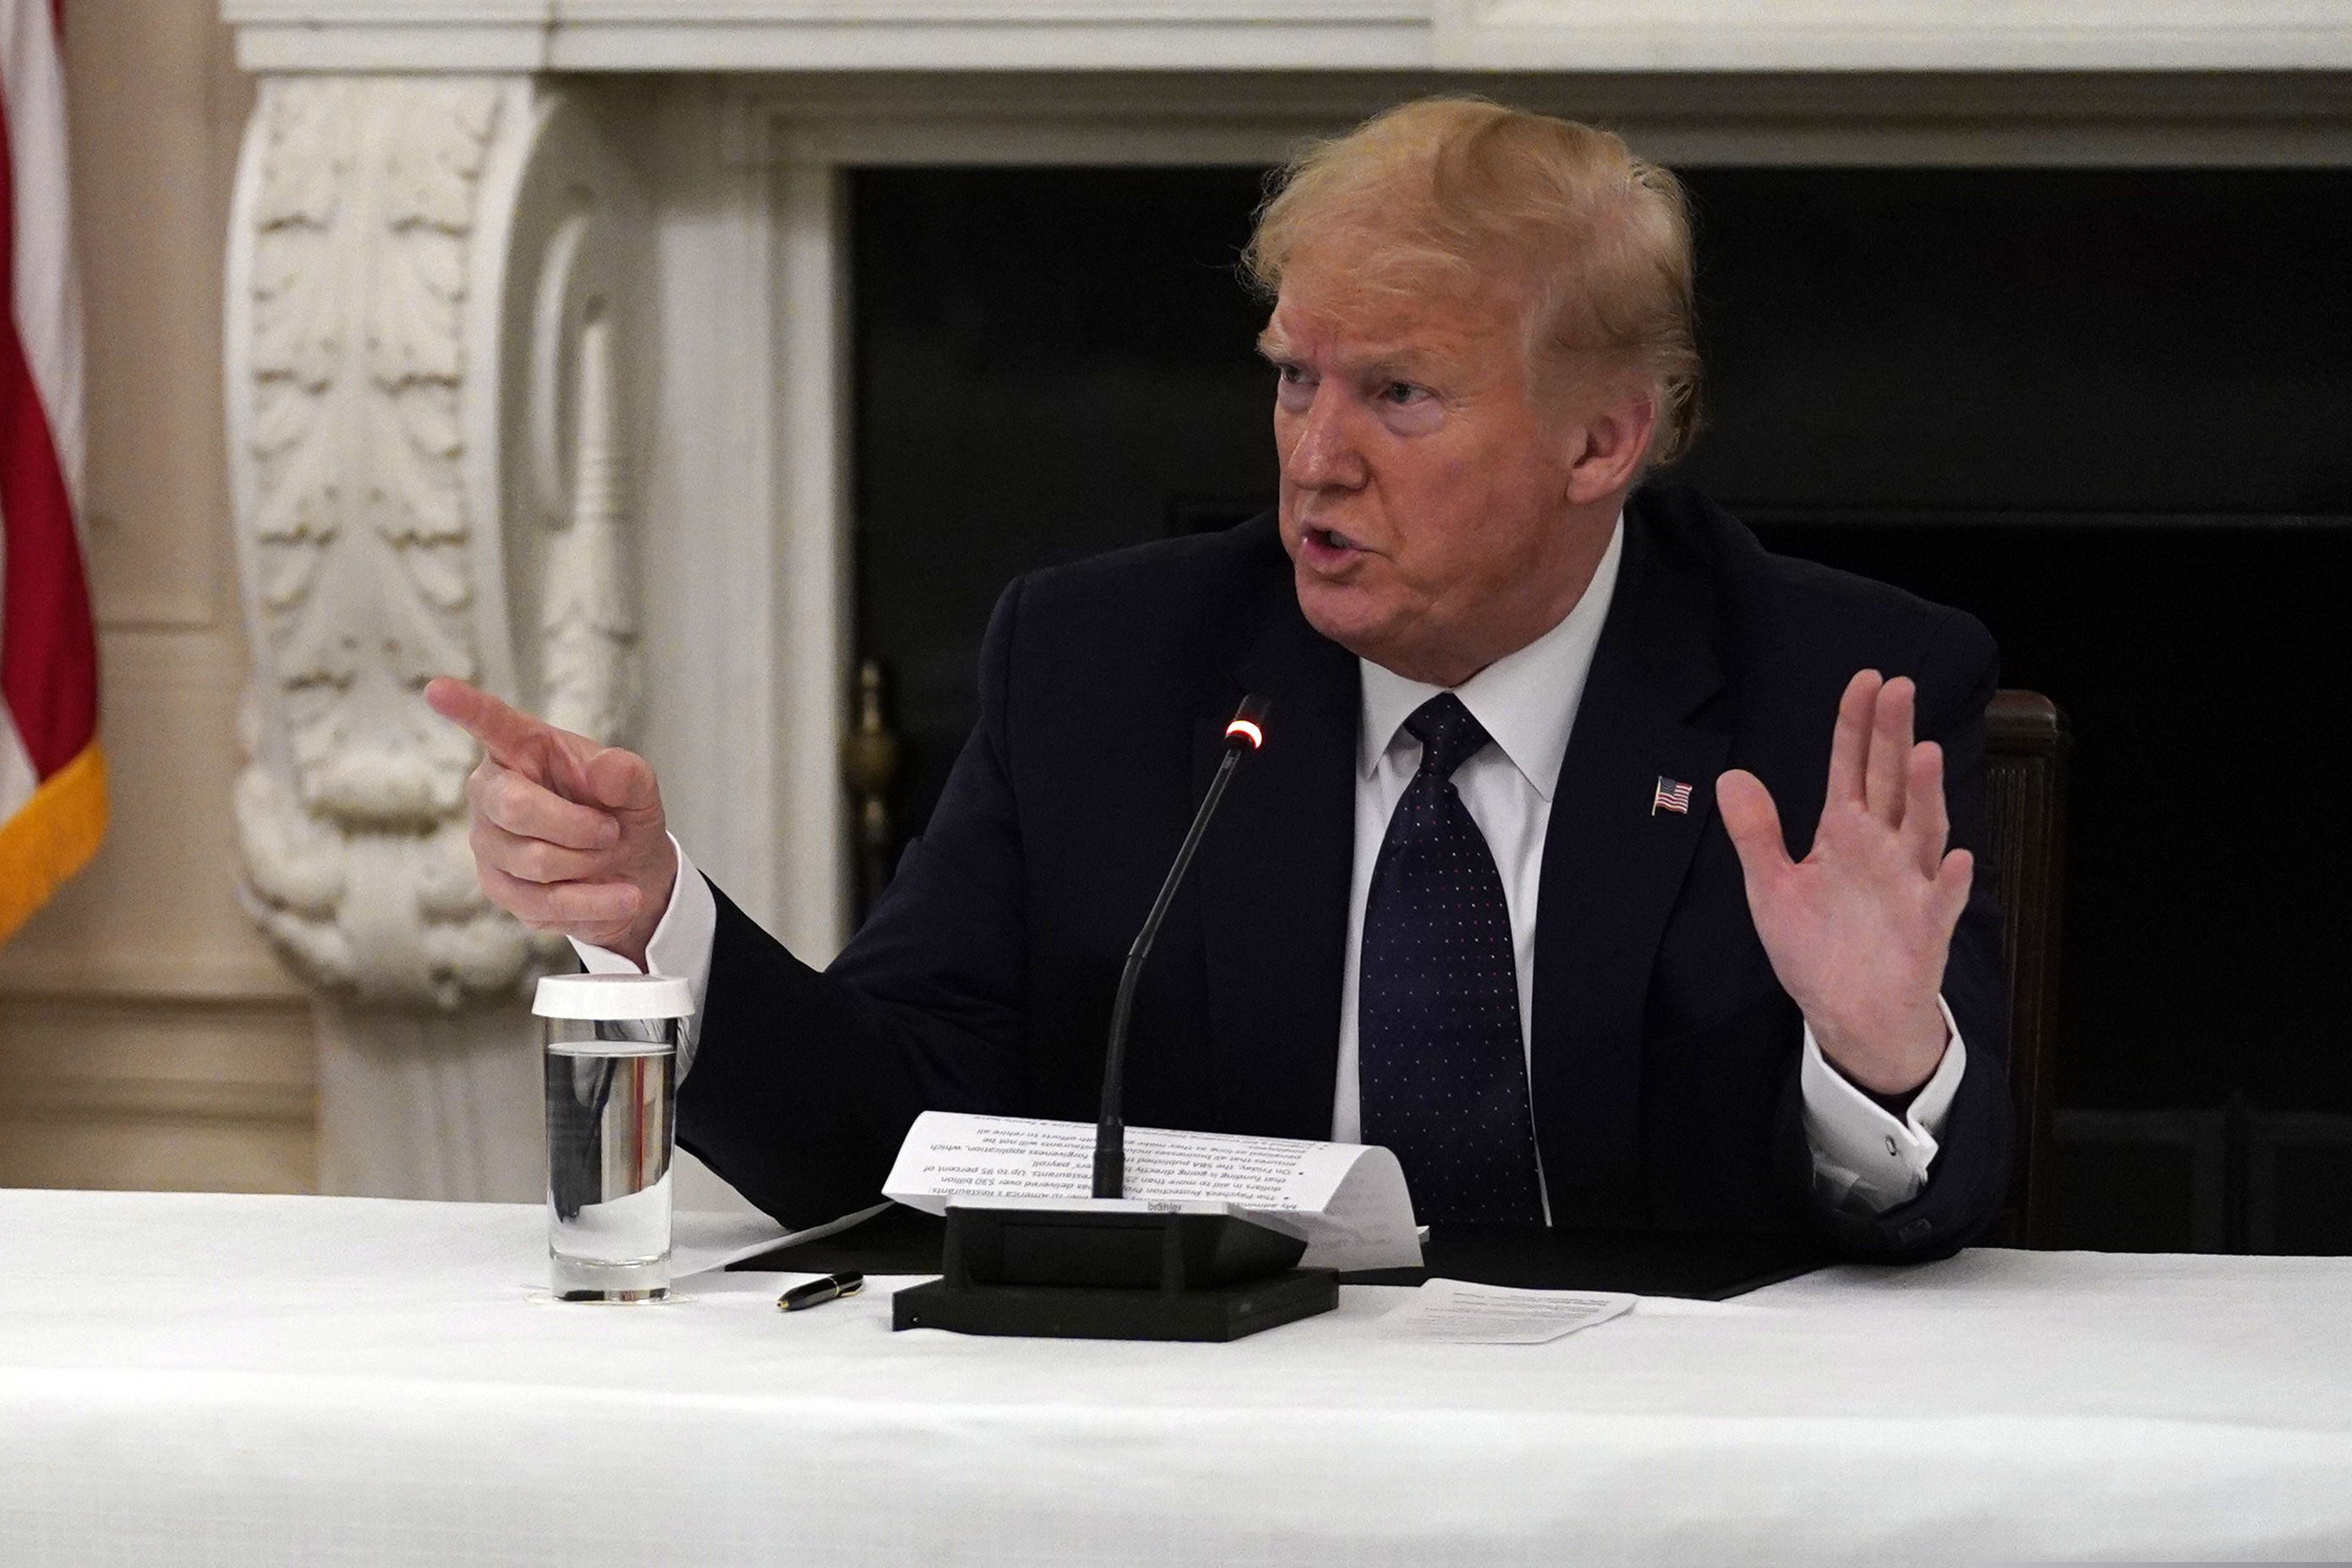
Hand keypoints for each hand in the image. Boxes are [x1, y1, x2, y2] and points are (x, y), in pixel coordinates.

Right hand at [423, 677, 677, 966]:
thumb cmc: (622, 815)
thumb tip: (606, 768)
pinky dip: (592, 902)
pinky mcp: (497, 886)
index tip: (437, 688)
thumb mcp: (639, 790)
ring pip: (532, 860)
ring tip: (610, 855)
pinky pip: (540, 901)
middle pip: (514, 807)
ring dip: (588, 863)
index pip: (492, 724)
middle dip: (575, 826)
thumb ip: (628, 775)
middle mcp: (494, 790)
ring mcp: (489, 840)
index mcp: (524, 749)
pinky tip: (621, 896)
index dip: (465, 707)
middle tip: (611, 831)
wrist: (631, 873)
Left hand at [1716, 670, 1971, 1096]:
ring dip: (1925, 795)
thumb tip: (1731, 777)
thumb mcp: (1772, 888)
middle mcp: (1882, 849)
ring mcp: (1908, 885)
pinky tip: (1953, 858)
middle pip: (1890, 783)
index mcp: (1844, 833)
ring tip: (1925, 753)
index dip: (1856, 726)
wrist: (1848, 1014)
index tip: (1866, 680)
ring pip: (1921, 831)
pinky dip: (1948, 881)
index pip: (1851, 768)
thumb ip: (1756, 834)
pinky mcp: (1924, 929)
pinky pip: (1940, 902)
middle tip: (1900, 688)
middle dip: (1894, 737)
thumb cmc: (1817, 948)